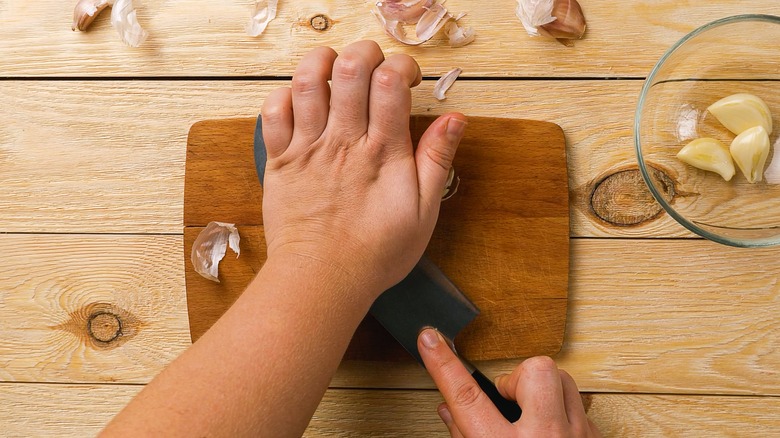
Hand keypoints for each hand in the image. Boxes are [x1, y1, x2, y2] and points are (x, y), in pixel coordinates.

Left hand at [261, 40, 466, 294]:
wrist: (321, 280)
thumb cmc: (375, 253)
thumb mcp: (423, 213)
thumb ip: (437, 161)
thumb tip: (456, 119)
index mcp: (383, 152)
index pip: (391, 83)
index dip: (401, 65)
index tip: (407, 78)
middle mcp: (344, 142)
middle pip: (350, 69)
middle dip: (365, 51)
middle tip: (373, 64)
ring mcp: (308, 149)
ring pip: (308, 81)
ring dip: (322, 61)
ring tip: (334, 65)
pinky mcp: (281, 162)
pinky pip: (273, 112)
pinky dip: (284, 94)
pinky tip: (300, 99)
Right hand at [418, 328, 600, 436]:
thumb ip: (464, 436)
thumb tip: (450, 409)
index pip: (466, 396)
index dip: (443, 363)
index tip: (430, 337)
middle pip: (535, 370)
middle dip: (519, 377)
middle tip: (510, 399)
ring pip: (563, 380)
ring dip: (545, 392)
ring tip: (533, 415)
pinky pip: (579, 407)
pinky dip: (564, 413)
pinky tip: (554, 431)